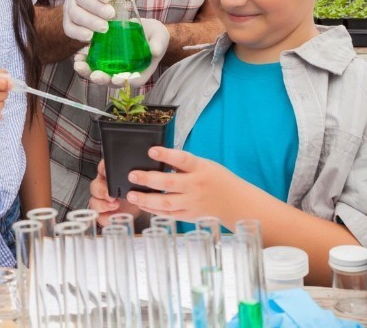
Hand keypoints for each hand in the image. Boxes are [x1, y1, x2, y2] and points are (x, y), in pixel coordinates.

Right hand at [63, 0, 130, 42]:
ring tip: (104, 28)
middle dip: (97, 8)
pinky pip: (69, 28)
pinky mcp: (66, 22)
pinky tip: (90, 37)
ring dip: (90, 22)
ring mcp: (68, 7)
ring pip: (75, 14)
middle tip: (111, 15)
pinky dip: (79, 33)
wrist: (87, 6)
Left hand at [73, 18, 169, 86]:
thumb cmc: (156, 36)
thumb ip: (158, 44)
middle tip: (94, 74)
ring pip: (100, 73)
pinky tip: (79, 55)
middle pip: (112, 81)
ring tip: (79, 64)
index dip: (123, 82)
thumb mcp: (160, 38)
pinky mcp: (106, 59)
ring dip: (88, 71)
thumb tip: (155, 50)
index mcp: (140, 73)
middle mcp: (125, 74)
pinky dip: (86, 60)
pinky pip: (95, 62)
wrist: (146, 29)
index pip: (132, 82)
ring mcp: (114, 67)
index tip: (115, 79)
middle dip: (101, 79)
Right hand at [89, 160, 141, 226]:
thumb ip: (137, 174)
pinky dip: (107, 218)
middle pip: (95, 186)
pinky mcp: (105, 214)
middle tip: (111, 195)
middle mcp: (104, 186)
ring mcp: (103, 201)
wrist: (142, 203)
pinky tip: (116, 217)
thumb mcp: (140, 179)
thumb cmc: (139, 188)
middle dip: (101, 191)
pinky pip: (100, 217)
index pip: (102, 168)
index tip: (107, 172)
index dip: (103, 169)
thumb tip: (140, 171)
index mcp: (110, 174)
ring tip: (115, 205)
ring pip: (94, 202)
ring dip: (102, 205)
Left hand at [123, 147, 244, 221]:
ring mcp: (192, 202)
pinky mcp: (189, 215)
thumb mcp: (206, 165)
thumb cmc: (218, 179)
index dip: (166, 155)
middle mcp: (196, 186)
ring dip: (146, 199)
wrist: (235, 203)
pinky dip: (154, 210)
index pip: (182, 159)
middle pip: (170, 183)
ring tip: (131, 194)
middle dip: (148, 179)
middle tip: (132, 174)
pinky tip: (142, 204)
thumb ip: (185, 164)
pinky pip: (169, 214)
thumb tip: (160, 158)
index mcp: (201, 168)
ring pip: (166, 202)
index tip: (151, 151)